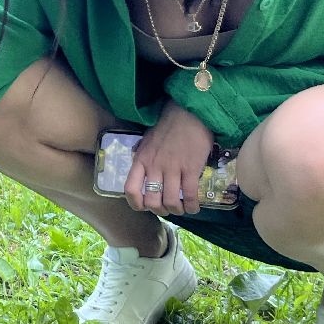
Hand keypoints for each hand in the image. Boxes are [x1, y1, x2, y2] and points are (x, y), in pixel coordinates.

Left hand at [125, 101, 212, 216]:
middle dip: (160, 210)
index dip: (135, 204)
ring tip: (181, 208)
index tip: (143, 207)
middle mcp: (154, 167)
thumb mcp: (147, 142)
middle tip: (167, 208)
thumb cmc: (167, 127)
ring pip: (171, 201)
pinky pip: (189, 195)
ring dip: (176, 210)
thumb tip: (144, 176)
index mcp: (141, 160)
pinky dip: (191, 206)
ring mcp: (173, 168)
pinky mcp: (191, 168)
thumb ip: (145, 160)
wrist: (188, 113)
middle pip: (152, 201)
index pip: (130, 189)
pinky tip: (193, 207)